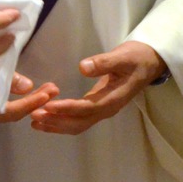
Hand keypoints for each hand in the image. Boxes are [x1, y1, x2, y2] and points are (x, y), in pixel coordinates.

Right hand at [0, 71, 58, 124]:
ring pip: (6, 114)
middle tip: (53, 90)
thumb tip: (28, 87)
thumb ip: (4, 76)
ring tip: (46, 92)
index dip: (32, 103)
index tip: (49, 93)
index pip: (11, 110)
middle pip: (11, 115)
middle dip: (34, 104)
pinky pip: (0, 110)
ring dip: (27, 103)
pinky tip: (28, 95)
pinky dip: (16, 103)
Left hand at [30, 41, 166, 135]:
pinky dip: (61, 120)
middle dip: (56, 121)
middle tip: (33, 116)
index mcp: (114, 99)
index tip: (47, 106)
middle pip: (80, 123)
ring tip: (34, 121)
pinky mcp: (98, 106)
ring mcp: (103, 110)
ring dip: (56, 124)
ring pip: (78, 124)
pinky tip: (47, 118)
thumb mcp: (123, 56)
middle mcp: (107, 109)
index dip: (67, 108)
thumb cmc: (136, 58)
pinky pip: (78, 119)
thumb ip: (104, 62)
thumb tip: (82, 67)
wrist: (149, 62)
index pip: (87, 108)